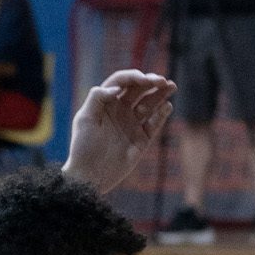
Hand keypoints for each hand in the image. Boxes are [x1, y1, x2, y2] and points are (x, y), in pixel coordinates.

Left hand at [63, 70, 174, 191]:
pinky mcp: (142, 139)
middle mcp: (120, 110)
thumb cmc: (83, 147)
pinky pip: (154, 123)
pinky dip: (162, 114)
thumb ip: (97, 98)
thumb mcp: (84, 119)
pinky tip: (167, 106)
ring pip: (150, 104)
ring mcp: (132, 124)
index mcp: (106, 102)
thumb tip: (116, 88)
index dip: (133, 77)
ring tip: (171, 86)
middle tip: (162, 80)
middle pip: (139, 90)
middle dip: (151, 82)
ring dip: (161, 94)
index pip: (122, 82)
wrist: (90, 176)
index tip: (143, 79)